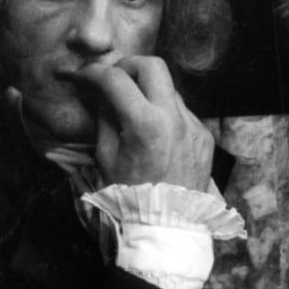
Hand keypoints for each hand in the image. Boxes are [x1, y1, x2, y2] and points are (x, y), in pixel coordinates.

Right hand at [73, 56, 213, 190]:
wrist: (169, 224)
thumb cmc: (131, 194)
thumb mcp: (106, 156)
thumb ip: (104, 118)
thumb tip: (100, 92)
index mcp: (146, 124)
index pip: (116, 79)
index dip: (94, 72)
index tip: (84, 76)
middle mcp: (175, 118)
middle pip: (153, 65)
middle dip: (129, 66)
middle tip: (115, 80)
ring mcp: (193, 125)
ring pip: (169, 88)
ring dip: (149, 92)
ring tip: (133, 111)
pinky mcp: (204, 135)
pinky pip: (182, 112)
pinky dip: (165, 114)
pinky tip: (155, 133)